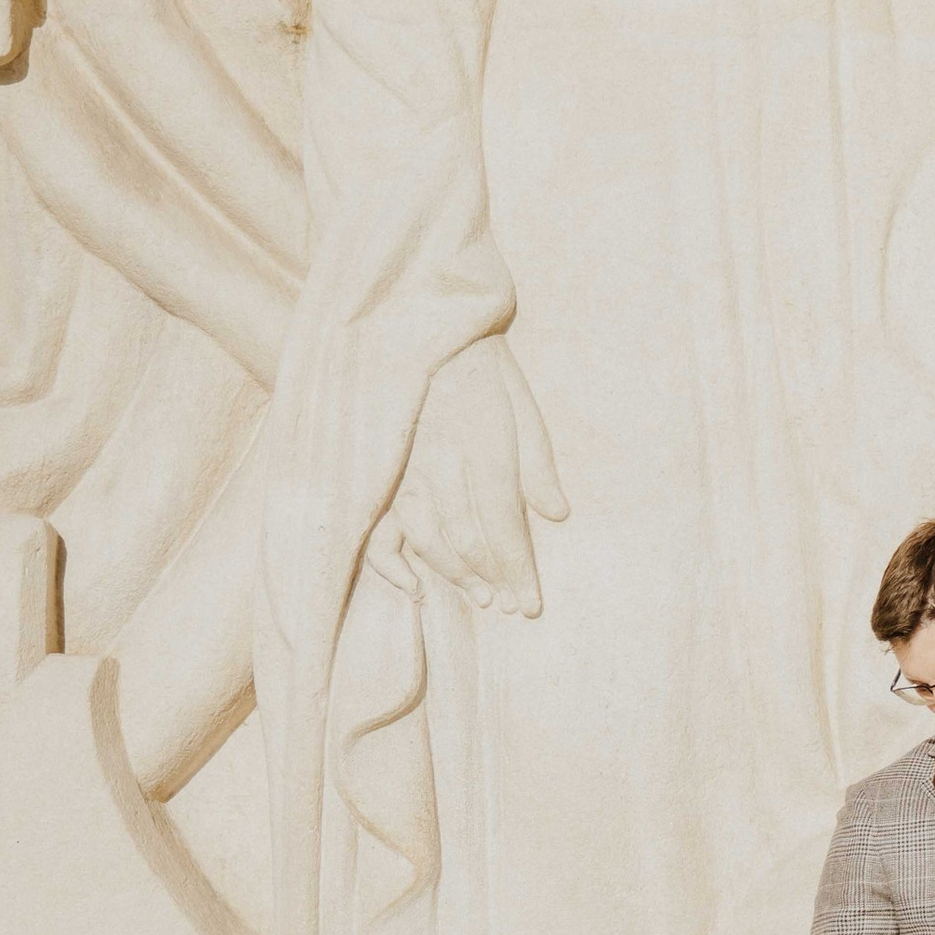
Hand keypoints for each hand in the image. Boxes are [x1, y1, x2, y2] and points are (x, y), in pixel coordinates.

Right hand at [366, 335, 567, 616]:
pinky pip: (375, 529)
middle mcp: (438, 457)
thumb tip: (559, 515)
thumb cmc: (478, 366)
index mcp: (481, 438)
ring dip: (453, 574)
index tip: (531, 605)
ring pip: (423, 535)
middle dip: (492, 578)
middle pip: (466, 534)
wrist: (415, 328)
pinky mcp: (375, 472)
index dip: (518, 567)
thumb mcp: (520, 401)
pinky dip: (392, 565)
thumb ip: (537, 462)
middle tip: (511, 606)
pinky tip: (415, 588)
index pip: (503, 518)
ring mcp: (401, 465)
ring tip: (481, 596)